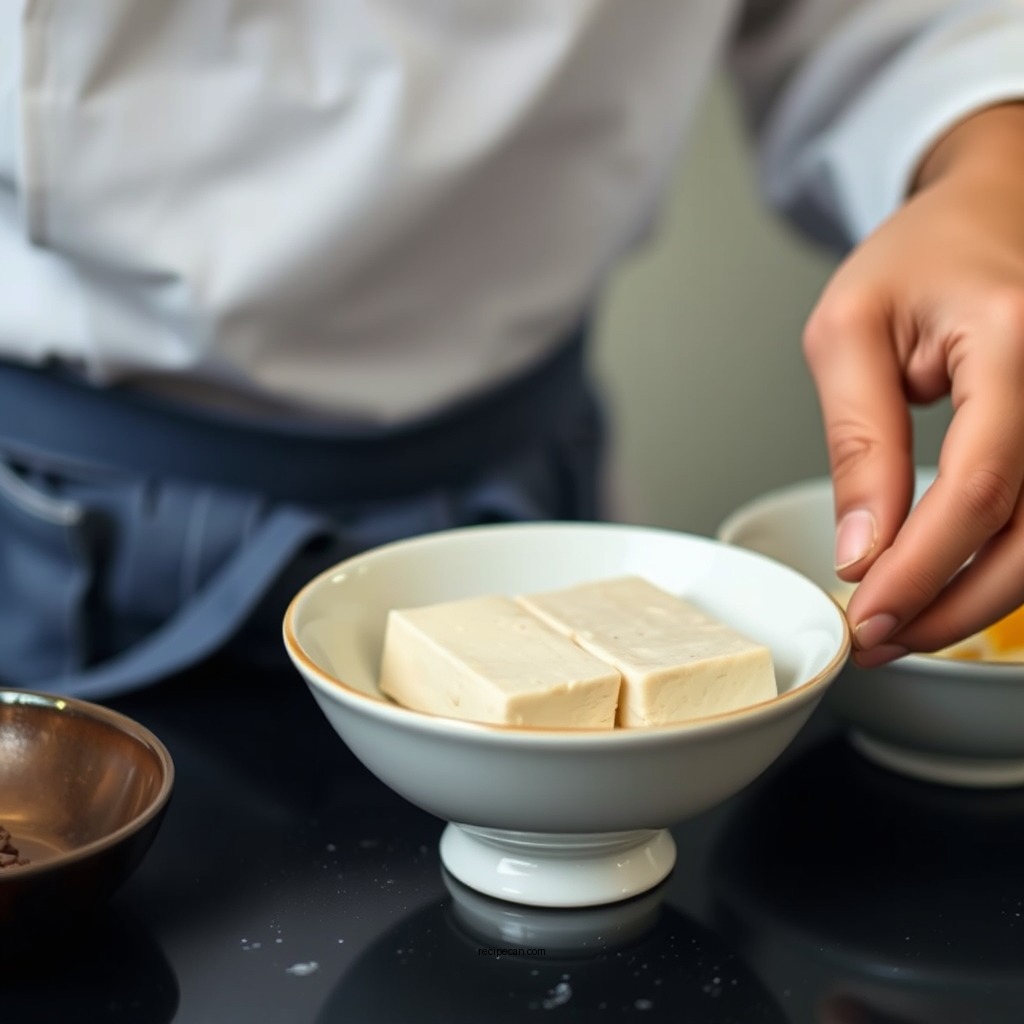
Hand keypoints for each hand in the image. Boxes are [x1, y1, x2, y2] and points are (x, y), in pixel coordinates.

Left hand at [803, 103, 1023, 666]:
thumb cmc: (918, 256)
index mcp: (1016, 336)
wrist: (991, 208)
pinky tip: (953, 583)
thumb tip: (864, 549)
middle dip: (954, 603)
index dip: (922, 566)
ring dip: (982, 598)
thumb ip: (860, 442)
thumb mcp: (850, 334)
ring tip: (906, 621)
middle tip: (881, 637)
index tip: (867, 613)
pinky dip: (1005, 563)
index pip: (982, 483)